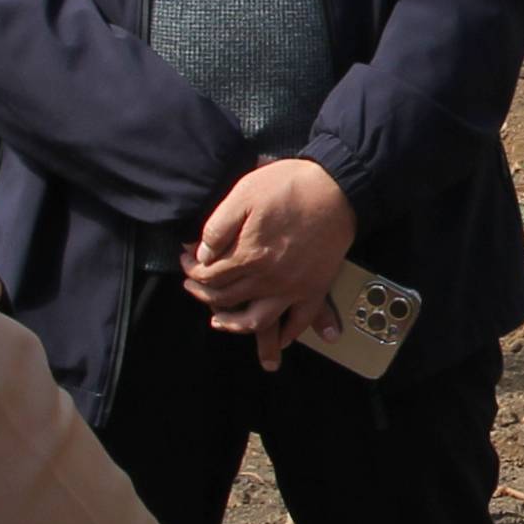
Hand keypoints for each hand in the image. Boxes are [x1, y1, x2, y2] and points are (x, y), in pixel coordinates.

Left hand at [184, 156, 360, 366]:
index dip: (192, 269)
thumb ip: (219, 227)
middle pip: (226, 299)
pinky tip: (280, 337)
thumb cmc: (290, 186)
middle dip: (203, 293)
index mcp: (249, 256)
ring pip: (256, 321)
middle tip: (193, 285)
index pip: (209, 274)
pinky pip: (300, 322)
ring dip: (234, 325)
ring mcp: (293, 288)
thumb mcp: (245, 193)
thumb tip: (201, 254)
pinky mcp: (315, 289)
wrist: (337, 188)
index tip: (186, 260)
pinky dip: (289, 334)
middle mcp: (268, 280)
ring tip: (219, 321)